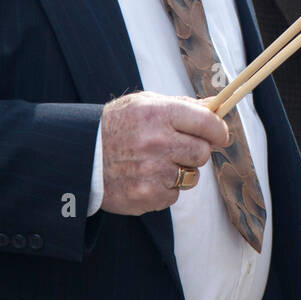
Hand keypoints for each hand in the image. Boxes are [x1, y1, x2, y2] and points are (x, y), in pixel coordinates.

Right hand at [98, 92, 228, 214]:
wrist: (80, 156)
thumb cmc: (117, 126)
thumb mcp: (145, 104)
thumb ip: (182, 105)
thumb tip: (216, 105)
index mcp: (158, 114)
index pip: (207, 122)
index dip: (218, 130)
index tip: (220, 135)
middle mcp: (157, 142)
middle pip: (203, 152)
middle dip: (196, 151)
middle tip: (179, 149)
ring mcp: (152, 171)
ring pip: (191, 176)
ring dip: (181, 171)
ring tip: (157, 163)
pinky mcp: (147, 196)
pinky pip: (174, 195)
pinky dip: (164, 189)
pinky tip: (145, 178)